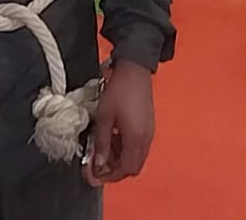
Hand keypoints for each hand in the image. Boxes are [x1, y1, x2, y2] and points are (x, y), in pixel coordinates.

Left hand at [84, 59, 154, 186]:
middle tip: (98, 163)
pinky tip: (113, 137)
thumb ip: (102, 143)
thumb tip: (98, 163)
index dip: (110, 176)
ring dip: (119, 158)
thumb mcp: (104, 118)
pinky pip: (138, 145)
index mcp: (136, 139)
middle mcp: (146, 139)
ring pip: (136, 156)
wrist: (135, 70)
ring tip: (103, 148)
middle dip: (115, 169)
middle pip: (133, 167)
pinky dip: (125, 148)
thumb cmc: (119, 91)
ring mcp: (149, 132)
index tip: (95, 174)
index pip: (126, 169)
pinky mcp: (148, 125)